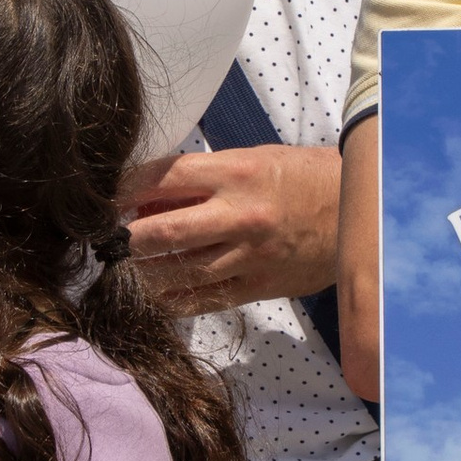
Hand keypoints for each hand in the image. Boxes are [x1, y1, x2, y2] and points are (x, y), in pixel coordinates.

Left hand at [121, 144, 342, 313]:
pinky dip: (171, 300)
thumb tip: (145, 199)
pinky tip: (151, 296)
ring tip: (122, 268)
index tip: (103, 199)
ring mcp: (248, 256)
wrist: (358, 213)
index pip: (162, 178)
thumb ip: (201, 180)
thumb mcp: (251, 161)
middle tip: (105, 241)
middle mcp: (239, 215)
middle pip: (163, 232)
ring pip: (178, 272)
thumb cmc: (299, 177)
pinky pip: (203, 299)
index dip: (124, 190)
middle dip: (126, 239)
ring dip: (142, 273)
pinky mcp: (258, 287)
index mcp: (235, 173)